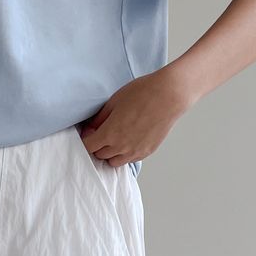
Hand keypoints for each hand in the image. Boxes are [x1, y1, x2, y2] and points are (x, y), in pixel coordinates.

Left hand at [78, 64, 195, 166]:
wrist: (169, 95)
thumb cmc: (142, 93)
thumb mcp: (114, 101)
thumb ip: (100, 118)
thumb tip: (91, 128)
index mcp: (109, 133)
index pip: (88, 146)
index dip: (86, 139)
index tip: (89, 132)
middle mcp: (121, 147)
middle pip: (99, 155)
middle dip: (97, 145)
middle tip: (101, 132)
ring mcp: (134, 152)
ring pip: (114, 162)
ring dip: (110, 153)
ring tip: (115, 139)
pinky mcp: (146, 152)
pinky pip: (129, 160)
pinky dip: (124, 154)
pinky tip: (128, 140)